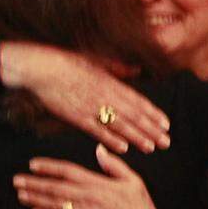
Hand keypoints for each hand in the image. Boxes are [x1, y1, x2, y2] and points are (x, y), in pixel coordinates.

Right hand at [0, 42, 169, 153]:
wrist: (42, 68)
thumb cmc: (67, 62)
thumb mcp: (96, 60)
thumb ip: (118, 68)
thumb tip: (136, 70)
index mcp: (111, 81)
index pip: (137, 100)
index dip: (153, 113)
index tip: (166, 124)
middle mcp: (105, 95)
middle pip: (133, 115)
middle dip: (151, 129)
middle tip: (166, 141)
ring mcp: (91, 106)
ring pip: (119, 124)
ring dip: (137, 137)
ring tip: (151, 147)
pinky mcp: (77, 116)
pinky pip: (97, 130)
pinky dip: (111, 139)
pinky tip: (123, 148)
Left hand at [13, 143, 179, 208]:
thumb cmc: (141, 208)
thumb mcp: (133, 181)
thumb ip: (114, 165)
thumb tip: (99, 150)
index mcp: (100, 184)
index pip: (69, 172)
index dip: (49, 167)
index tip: (33, 164)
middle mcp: (90, 200)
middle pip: (56, 189)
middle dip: (34, 184)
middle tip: (17, 180)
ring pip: (55, 206)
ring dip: (36, 200)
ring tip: (21, 195)